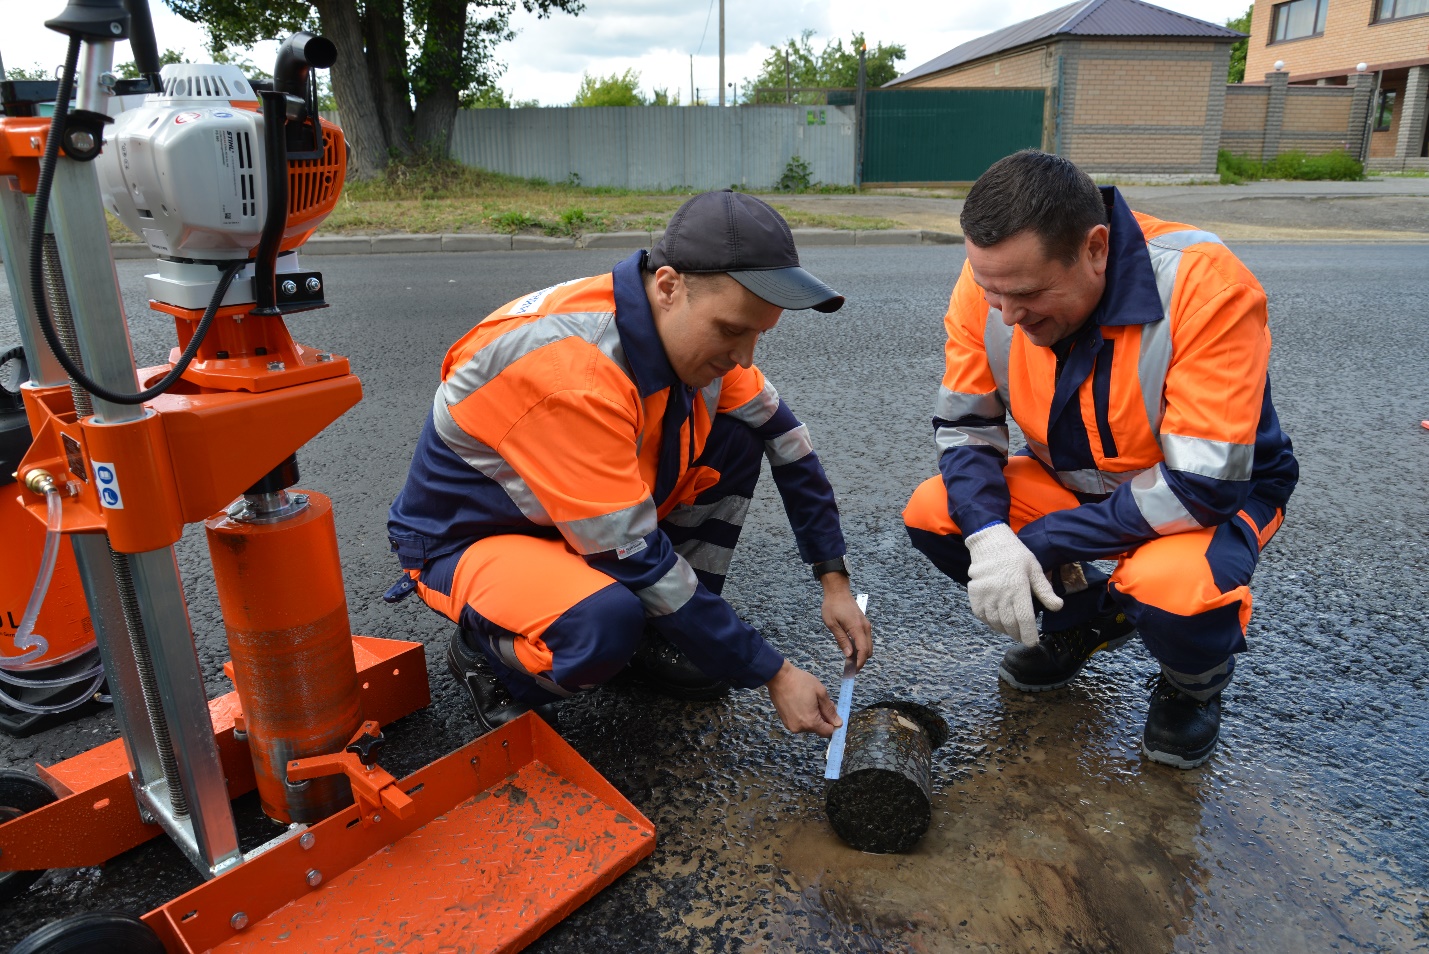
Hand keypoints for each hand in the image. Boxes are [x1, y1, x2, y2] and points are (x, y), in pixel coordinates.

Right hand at [765, 661, 841, 737]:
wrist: (779, 677)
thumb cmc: (800, 682)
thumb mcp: (820, 693)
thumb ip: (830, 710)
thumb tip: (838, 723)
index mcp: (810, 722)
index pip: (828, 732)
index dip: (833, 722)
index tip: (832, 711)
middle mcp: (800, 728)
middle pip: (818, 729)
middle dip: (822, 717)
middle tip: (820, 701)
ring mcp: (791, 725)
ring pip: (809, 725)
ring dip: (813, 716)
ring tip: (809, 700)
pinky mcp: (785, 721)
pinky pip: (800, 722)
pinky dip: (803, 715)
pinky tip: (802, 703)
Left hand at [820, 573, 872, 671]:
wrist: (838, 591)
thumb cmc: (832, 606)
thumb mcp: (832, 624)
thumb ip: (842, 640)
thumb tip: (849, 655)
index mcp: (857, 628)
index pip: (863, 650)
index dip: (860, 663)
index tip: (853, 671)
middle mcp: (865, 627)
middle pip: (869, 650)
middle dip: (861, 660)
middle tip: (849, 667)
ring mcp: (866, 625)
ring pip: (868, 645)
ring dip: (861, 654)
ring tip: (849, 660)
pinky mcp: (863, 623)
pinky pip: (866, 639)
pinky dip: (861, 647)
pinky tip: (851, 649)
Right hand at [963, 522, 1062, 646]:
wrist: (990, 543)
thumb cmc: (1016, 556)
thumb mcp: (1034, 569)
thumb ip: (1045, 590)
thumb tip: (1058, 607)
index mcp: (1018, 588)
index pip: (1024, 619)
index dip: (1029, 634)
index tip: (1033, 642)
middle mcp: (1001, 594)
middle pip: (1010, 624)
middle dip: (1018, 635)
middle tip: (1024, 637)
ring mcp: (986, 595)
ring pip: (995, 622)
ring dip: (1004, 630)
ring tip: (1011, 630)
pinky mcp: (975, 595)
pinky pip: (981, 616)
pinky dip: (990, 623)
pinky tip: (997, 622)